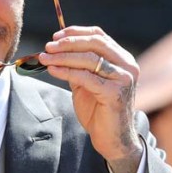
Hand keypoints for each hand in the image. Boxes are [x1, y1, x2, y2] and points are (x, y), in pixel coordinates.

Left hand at [39, 25, 141, 172]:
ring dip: (63, 56)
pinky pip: (86, 77)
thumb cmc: (99, 112)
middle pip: (95, 43)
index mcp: (122, 60)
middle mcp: (126, 66)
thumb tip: (56, 51)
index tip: (56, 36)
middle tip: (48, 46)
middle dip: (68, 43)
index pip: (99, 36)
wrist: (112, 140)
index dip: (76, 32)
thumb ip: (78, 67)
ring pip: (89, 59)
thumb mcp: (87, 84)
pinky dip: (66, 71)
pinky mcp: (114, 93)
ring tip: (45, 57)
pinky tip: (52, 70)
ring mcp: (123, 79)